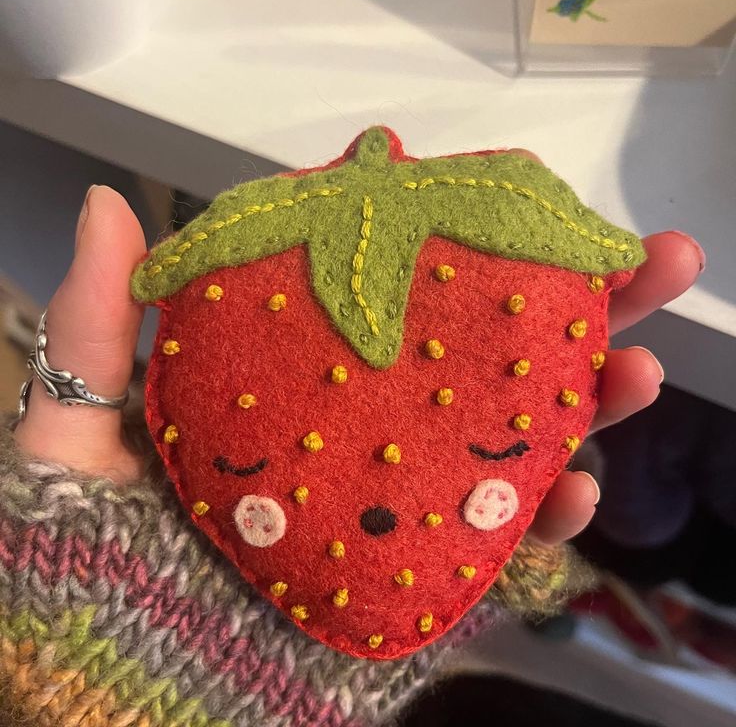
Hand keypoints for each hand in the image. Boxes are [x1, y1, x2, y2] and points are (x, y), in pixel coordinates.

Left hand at [13, 180, 703, 544]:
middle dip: (574, 313)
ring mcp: (404, 502)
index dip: (464, 252)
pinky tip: (581, 488)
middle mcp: (367, 431)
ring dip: (589, 405)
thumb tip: (113, 205)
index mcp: (307, 383)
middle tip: (649, 265)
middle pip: (481, 360)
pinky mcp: (424, 575)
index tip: (519, 207)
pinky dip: (547, 519)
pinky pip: (501, 544)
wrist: (132, 689)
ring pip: (514, 443)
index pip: (400, 300)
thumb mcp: (84, 428)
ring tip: (642, 365)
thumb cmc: (96, 557)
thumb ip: (100, 324)